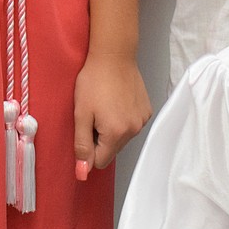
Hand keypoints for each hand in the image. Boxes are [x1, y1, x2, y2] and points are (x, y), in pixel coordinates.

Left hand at [73, 53, 151, 172]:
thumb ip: (82, 145)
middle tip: (93, 114)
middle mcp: (134, 130)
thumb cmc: (93, 81)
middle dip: (100, 138)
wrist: (113, 55)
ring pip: (122, 138)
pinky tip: (116, 101)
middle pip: (112, 150)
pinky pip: (132, 125)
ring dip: (112, 129)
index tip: (84, 128)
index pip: (100, 161)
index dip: (88, 148)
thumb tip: (83, 173)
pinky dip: (123, 119)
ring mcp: (143, 120)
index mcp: (116, 133)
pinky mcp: (147, 111)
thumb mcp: (81, 113)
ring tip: (104, 105)